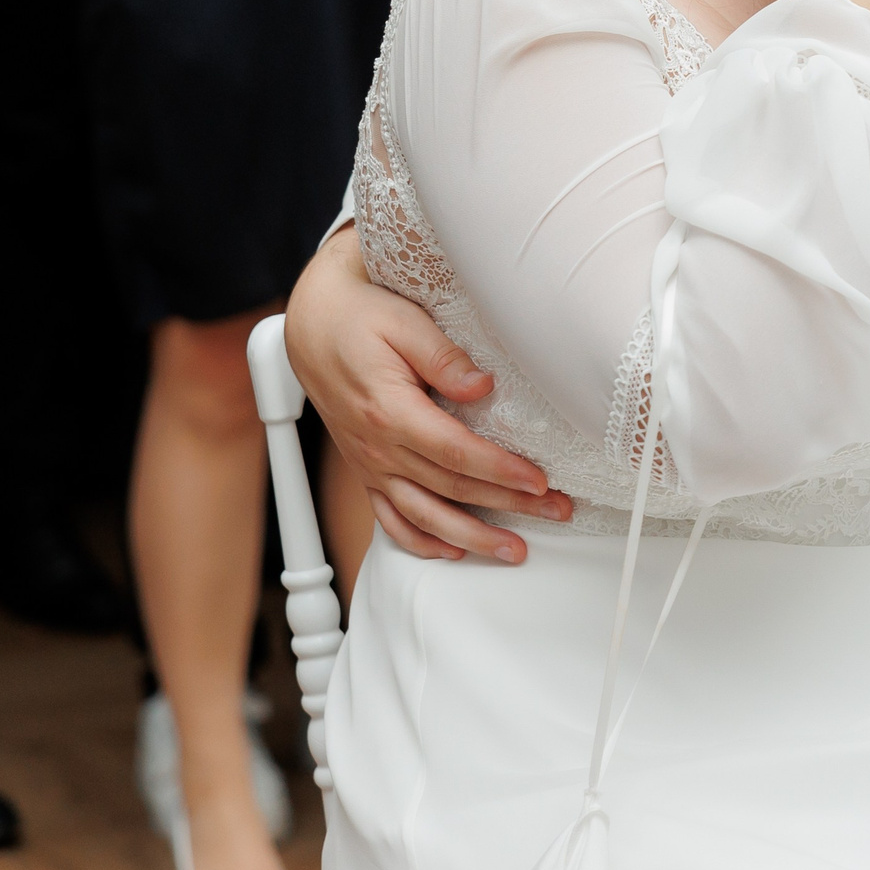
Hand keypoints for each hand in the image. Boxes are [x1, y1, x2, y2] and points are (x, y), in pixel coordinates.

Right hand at [285, 227, 573, 561]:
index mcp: (389, 412)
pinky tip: (451, 552)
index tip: (540, 481)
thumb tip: (483, 387)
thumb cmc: (362, 318)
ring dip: (471, 538)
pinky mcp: (366, 469)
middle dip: (508, 505)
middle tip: (557, 511)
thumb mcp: (404, 323)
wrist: (313, 325)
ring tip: (513, 551)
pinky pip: (390, 517)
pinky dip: (420, 540)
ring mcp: (370, 463)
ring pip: (423, 515)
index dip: (500, 471)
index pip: (456, 452)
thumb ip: (443, 358)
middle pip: (451, 488)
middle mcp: (378, 447)